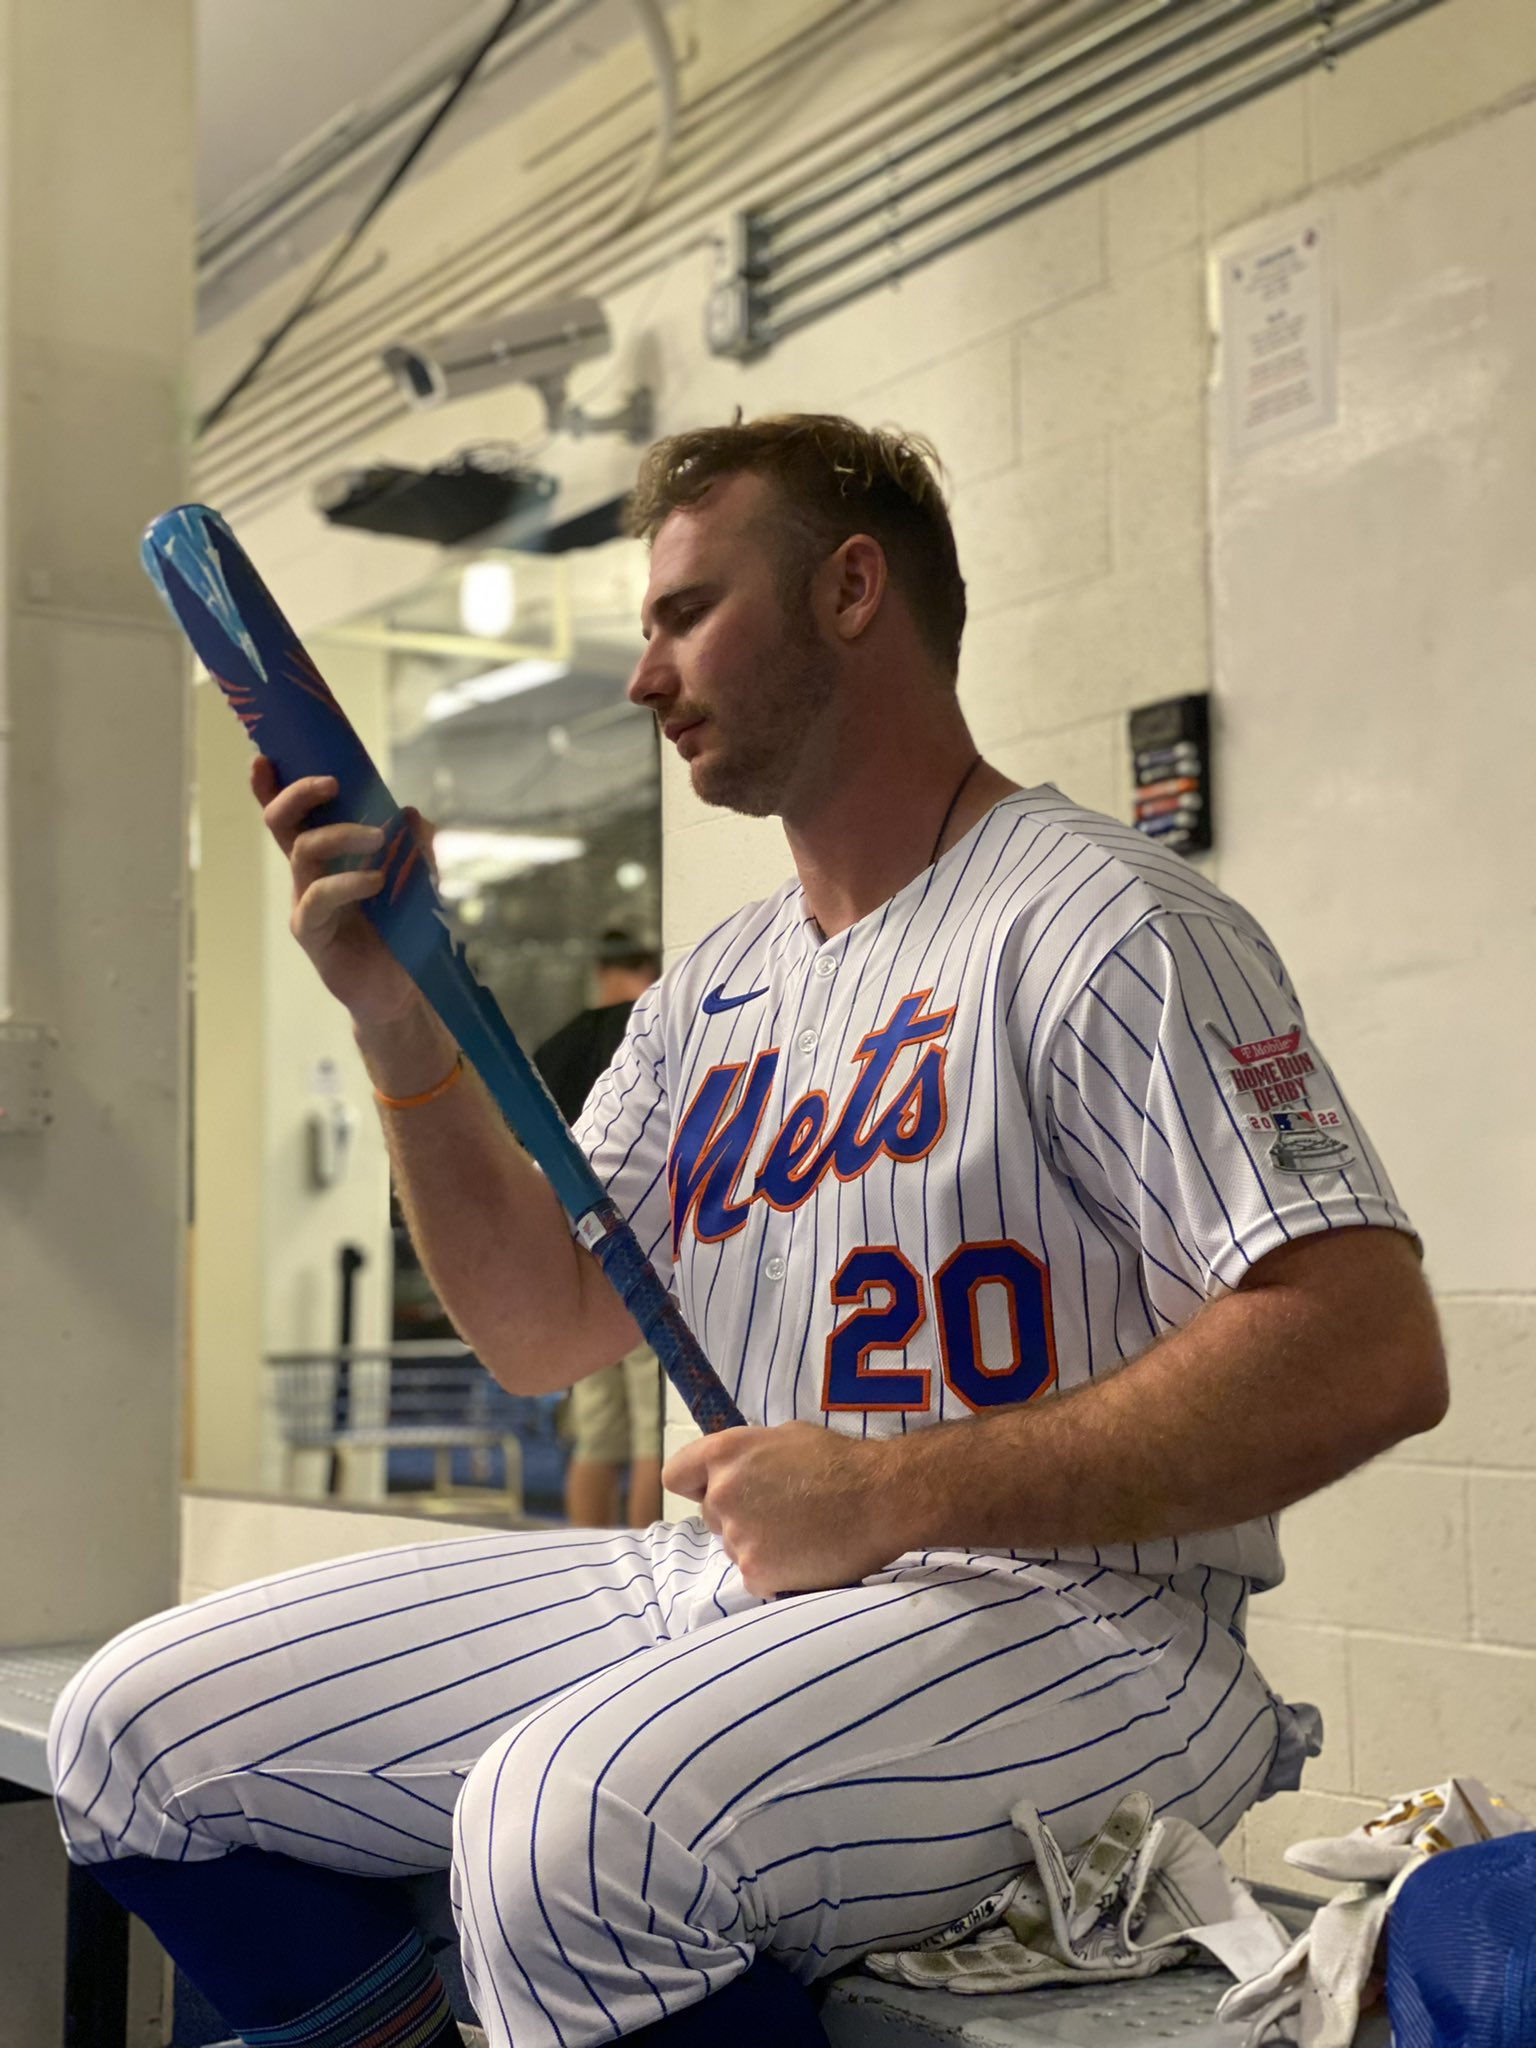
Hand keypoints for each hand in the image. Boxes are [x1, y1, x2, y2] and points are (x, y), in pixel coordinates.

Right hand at [252, 757, 430, 1033]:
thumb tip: (412, 813)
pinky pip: (317, 898)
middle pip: (283, 824)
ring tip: (378, 838)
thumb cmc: (402, 933)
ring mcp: (306, 903)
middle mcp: (309, 875)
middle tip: (331, 783)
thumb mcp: (420, 883)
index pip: (294, 815)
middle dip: (298, 794)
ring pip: (302, 853)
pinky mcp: (312, 933)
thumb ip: (417, 848)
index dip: (274, 787)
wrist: (400, 990)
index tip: (266, 757)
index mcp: (327, 858)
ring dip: (340, 835)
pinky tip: (374, 881)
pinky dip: (346, 882)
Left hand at [663, 1423, 905, 1596]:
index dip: (696, 1485)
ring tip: (803, 1532)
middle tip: (783, 1512)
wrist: (882, 1497)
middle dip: (739, 1516)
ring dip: (760, 1544)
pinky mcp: (756, 1573)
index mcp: (725, 1454)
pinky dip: (777, 1572)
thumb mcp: (784, 1437)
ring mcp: (737, 1537)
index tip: (717, 1490)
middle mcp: (722, 1494)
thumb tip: (736, 1471)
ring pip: (735, 1547)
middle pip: (711, 1516)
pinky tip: (807, 1555)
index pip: (676, 1476)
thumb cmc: (840, 1461)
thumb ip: (747, 1456)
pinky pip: (755, 1576)